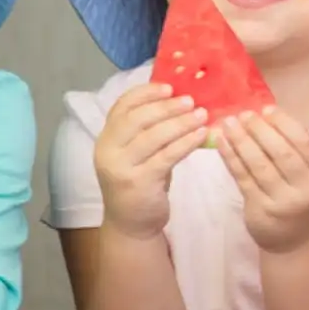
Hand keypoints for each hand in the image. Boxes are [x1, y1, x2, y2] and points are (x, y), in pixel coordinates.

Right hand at [94, 81, 210, 238]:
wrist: (131, 223)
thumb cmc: (141, 181)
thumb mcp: (139, 152)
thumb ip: (150, 129)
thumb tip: (183, 100)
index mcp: (106, 138)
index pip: (121, 106)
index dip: (145, 93)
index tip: (169, 86)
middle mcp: (108, 150)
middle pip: (137, 118)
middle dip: (166, 106)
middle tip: (191, 100)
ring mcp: (121, 167)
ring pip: (152, 136)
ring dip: (180, 123)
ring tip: (202, 114)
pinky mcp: (138, 183)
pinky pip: (166, 156)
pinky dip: (186, 143)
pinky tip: (202, 135)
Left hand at [218, 108, 308, 253]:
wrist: (296, 241)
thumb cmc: (302, 199)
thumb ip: (296, 151)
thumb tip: (266, 116)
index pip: (306, 144)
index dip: (286, 124)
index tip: (267, 109)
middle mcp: (304, 188)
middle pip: (281, 154)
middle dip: (260, 130)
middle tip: (244, 114)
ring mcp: (281, 202)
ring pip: (259, 166)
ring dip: (241, 142)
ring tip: (228, 124)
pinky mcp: (259, 210)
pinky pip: (242, 179)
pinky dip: (231, 159)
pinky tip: (222, 144)